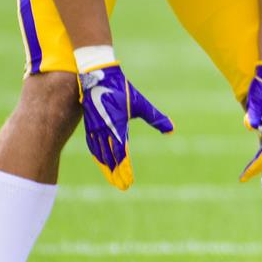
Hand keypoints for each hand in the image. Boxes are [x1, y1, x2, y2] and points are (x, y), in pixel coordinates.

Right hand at [78, 63, 173, 189]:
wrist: (99, 75)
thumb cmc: (122, 89)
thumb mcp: (141, 104)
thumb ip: (156, 118)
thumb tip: (172, 129)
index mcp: (117, 127)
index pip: (121, 155)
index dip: (125, 170)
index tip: (128, 182)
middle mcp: (104, 130)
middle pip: (110, 158)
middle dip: (116, 173)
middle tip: (122, 186)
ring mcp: (95, 128)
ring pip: (99, 153)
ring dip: (106, 167)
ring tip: (112, 178)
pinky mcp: (90, 124)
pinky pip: (92, 145)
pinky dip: (97, 156)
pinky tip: (100, 161)